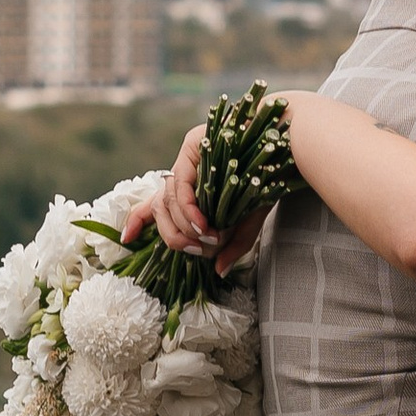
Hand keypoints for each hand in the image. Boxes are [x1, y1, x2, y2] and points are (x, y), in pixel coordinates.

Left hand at [120, 122, 270, 268]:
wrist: (289, 144)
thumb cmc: (269, 179)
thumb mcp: (249, 219)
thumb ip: (233, 244)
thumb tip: (219, 271)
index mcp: (191, 187)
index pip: (153, 204)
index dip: (136, 220)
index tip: (127, 240)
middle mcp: (183, 172)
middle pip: (159, 208)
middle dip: (174, 236)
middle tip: (198, 250)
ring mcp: (186, 157)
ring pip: (167, 200)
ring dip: (186, 226)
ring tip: (211, 237)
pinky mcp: (193, 145)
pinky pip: (181, 185)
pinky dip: (189, 210)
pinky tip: (204, 225)